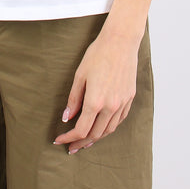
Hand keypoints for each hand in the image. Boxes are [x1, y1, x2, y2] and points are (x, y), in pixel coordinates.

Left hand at [53, 28, 140, 153]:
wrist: (121, 42)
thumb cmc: (98, 54)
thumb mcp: (80, 75)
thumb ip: (74, 99)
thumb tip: (67, 117)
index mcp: (95, 101)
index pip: (81, 129)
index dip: (69, 138)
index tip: (59, 139)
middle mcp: (110, 106)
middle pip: (95, 134)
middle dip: (81, 143)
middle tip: (71, 147)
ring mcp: (122, 103)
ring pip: (109, 130)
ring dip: (96, 138)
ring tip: (85, 141)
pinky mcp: (129, 98)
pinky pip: (119, 120)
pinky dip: (109, 127)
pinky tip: (102, 127)